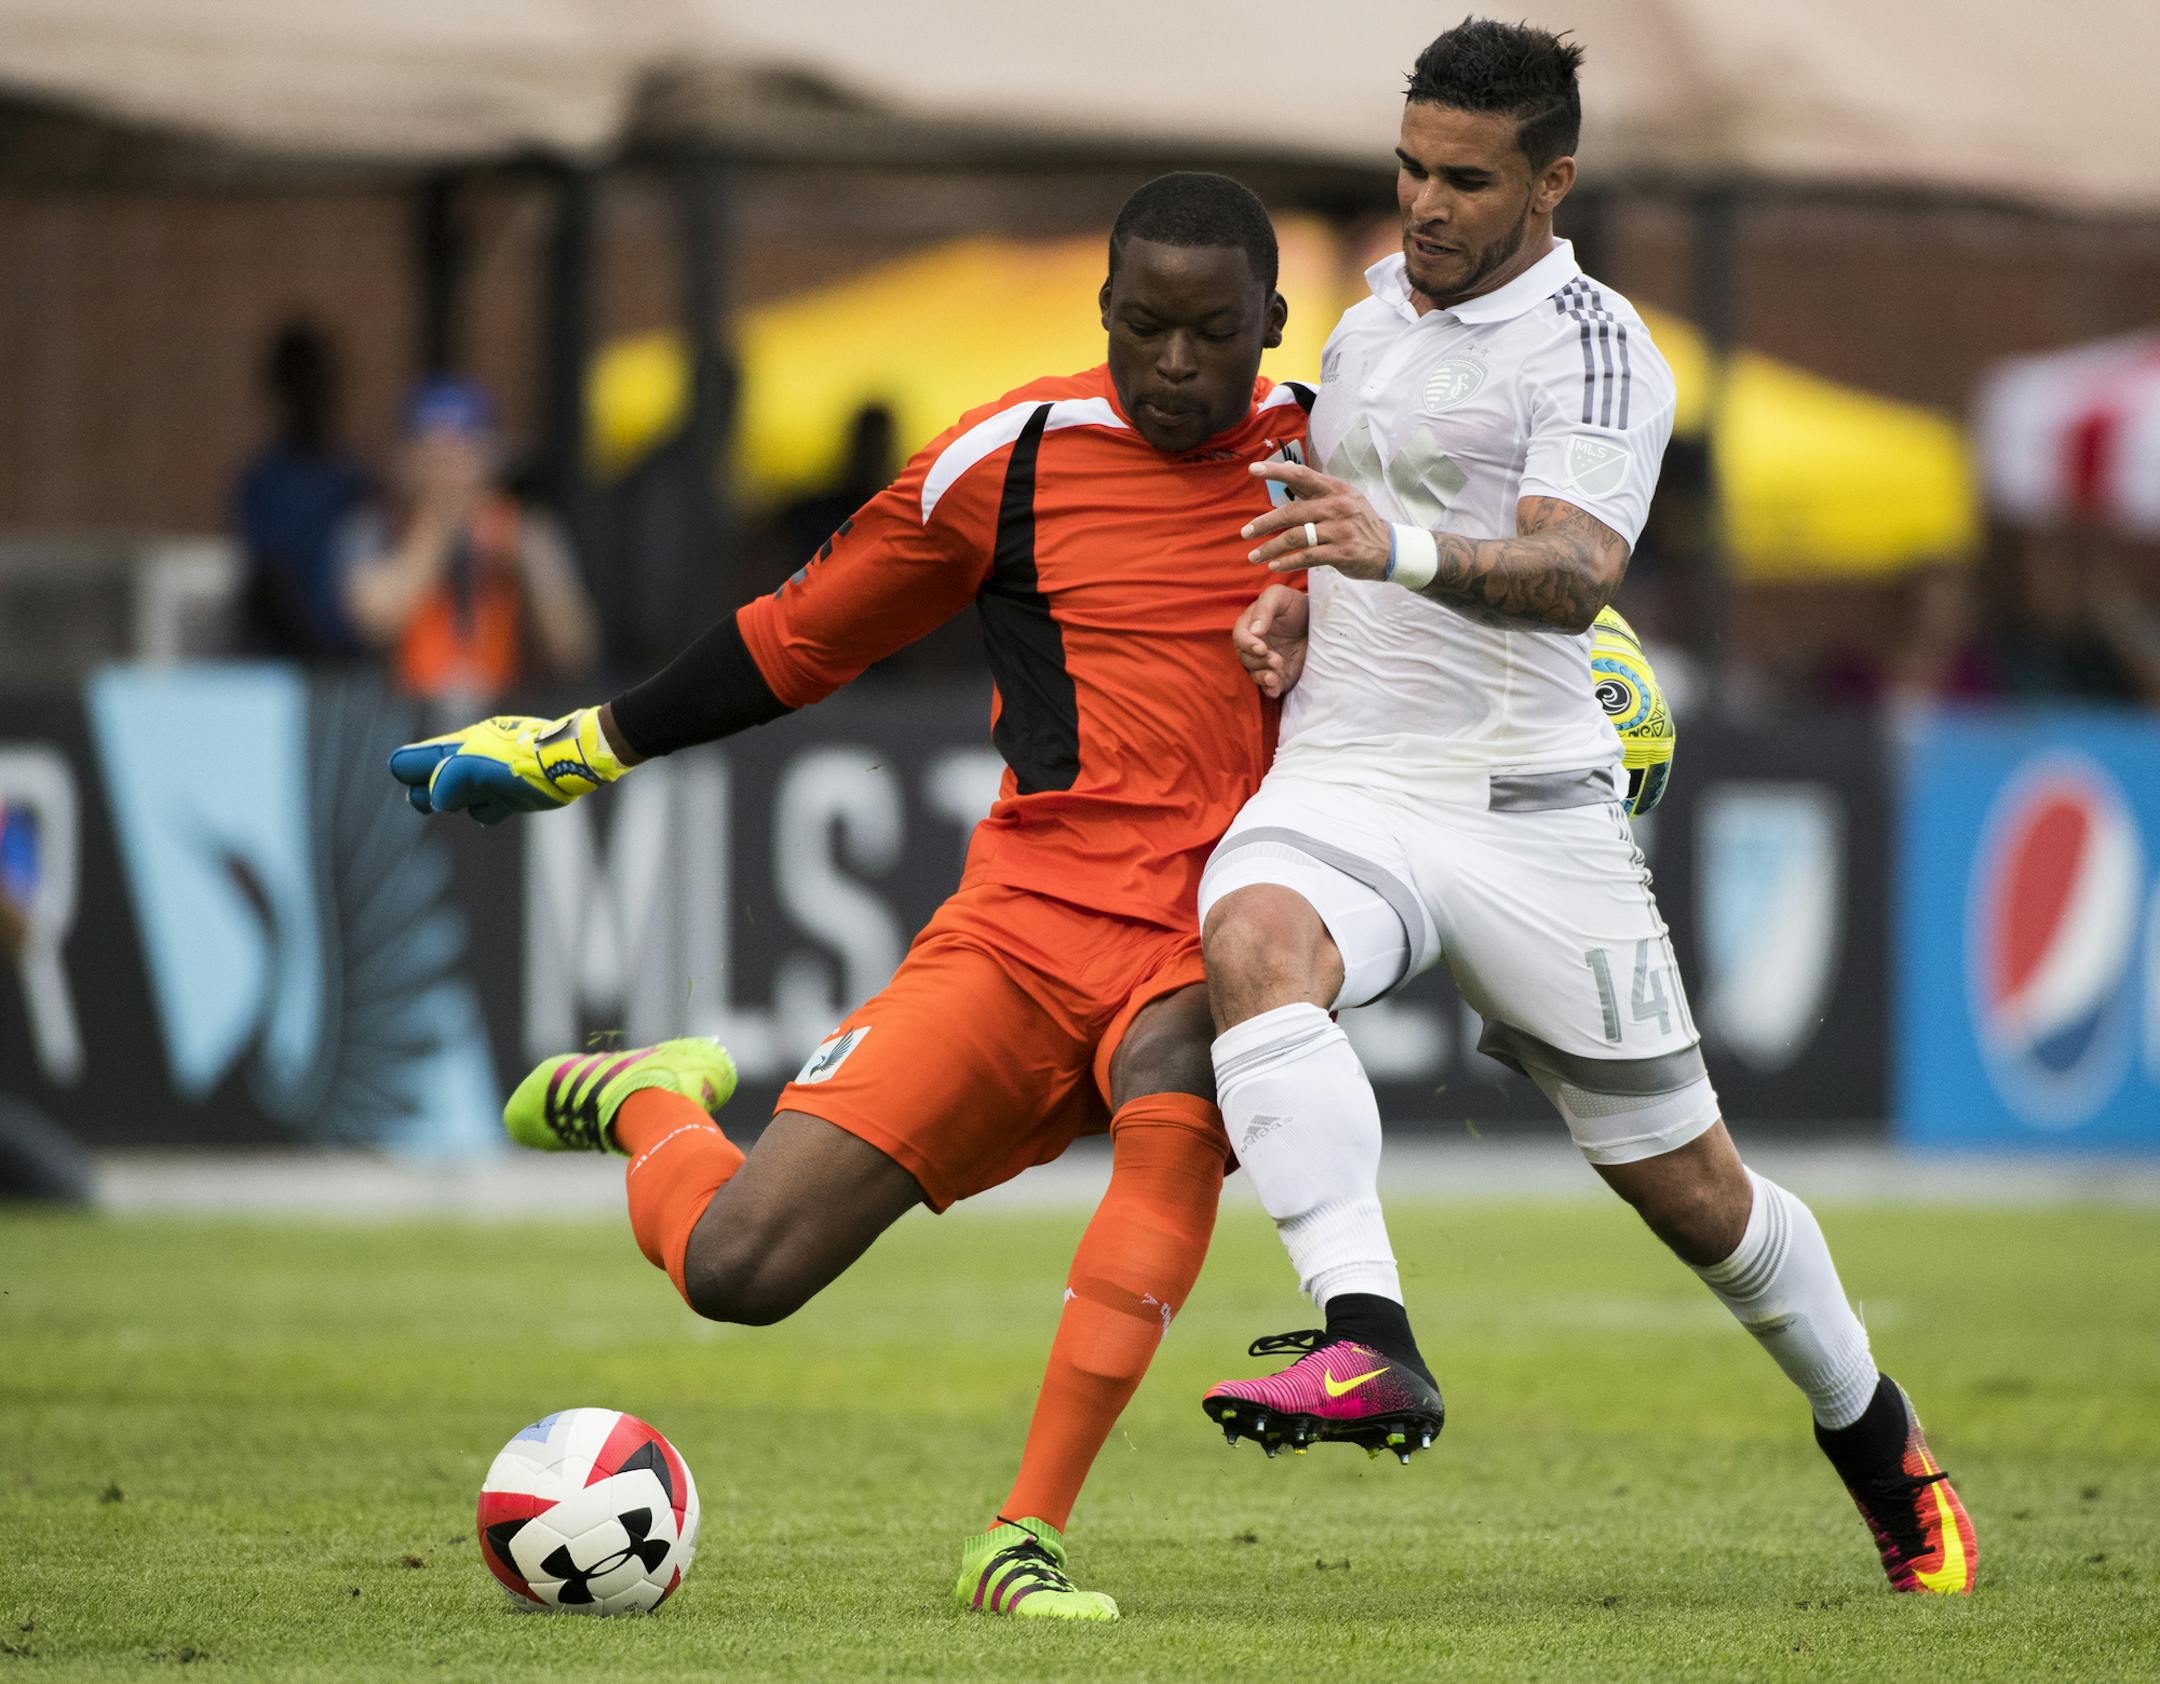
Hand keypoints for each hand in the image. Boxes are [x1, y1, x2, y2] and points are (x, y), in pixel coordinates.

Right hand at [388, 708, 626, 824]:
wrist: (566, 762)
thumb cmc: (520, 760)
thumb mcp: (478, 766)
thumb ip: (449, 780)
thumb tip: (436, 800)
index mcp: (454, 748)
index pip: (408, 761)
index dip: (409, 775)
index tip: (424, 784)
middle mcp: (466, 762)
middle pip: (426, 784)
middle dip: (431, 796)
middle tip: (452, 799)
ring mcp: (486, 779)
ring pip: (454, 799)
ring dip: (462, 804)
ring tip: (486, 796)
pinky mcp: (506, 797)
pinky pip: (482, 811)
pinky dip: (486, 813)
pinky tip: (498, 808)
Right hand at [1233, 584, 1309, 698]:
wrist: (1316, 619)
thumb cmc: (1293, 604)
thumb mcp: (1279, 596)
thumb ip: (1265, 609)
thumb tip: (1254, 631)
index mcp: (1249, 627)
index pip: (1240, 638)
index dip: (1248, 644)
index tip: (1261, 648)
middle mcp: (1254, 647)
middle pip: (1246, 658)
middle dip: (1259, 661)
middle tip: (1276, 660)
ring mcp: (1265, 663)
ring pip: (1255, 674)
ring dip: (1263, 677)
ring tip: (1274, 676)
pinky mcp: (1279, 676)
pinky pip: (1269, 687)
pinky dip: (1270, 690)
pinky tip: (1274, 688)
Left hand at [1242, 460, 1392, 579]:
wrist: (1390, 549)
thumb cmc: (1358, 523)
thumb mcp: (1344, 499)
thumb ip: (1315, 489)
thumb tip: (1287, 468)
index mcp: (1335, 489)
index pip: (1302, 475)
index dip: (1276, 471)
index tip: (1252, 470)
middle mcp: (1338, 506)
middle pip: (1292, 511)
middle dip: (1264, 523)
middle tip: (1245, 532)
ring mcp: (1341, 529)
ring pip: (1297, 537)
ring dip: (1271, 548)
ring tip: (1253, 556)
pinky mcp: (1342, 552)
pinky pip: (1308, 557)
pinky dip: (1287, 562)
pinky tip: (1274, 566)